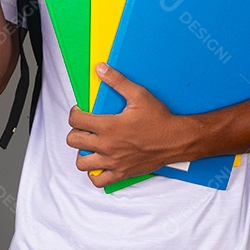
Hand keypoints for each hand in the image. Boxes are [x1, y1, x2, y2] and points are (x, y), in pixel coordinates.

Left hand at [66, 63, 185, 187]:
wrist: (176, 140)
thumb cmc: (159, 119)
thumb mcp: (138, 94)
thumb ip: (117, 80)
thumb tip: (101, 69)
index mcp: (108, 126)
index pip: (75, 120)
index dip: (74, 113)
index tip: (80, 111)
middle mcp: (107, 146)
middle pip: (73, 141)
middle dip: (76, 131)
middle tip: (85, 127)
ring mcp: (113, 162)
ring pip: (82, 162)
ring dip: (82, 152)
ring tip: (90, 144)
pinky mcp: (121, 173)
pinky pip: (98, 180)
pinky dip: (95, 173)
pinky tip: (99, 163)